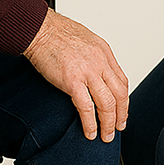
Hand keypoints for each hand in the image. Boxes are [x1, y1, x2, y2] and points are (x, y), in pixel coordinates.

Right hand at [23, 9, 128, 141]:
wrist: (39, 29)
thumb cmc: (56, 32)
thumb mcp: (85, 40)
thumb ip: (94, 57)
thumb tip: (97, 73)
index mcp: (104, 52)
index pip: (122, 81)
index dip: (124, 100)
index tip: (121, 111)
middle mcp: (100, 62)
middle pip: (119, 95)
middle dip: (121, 115)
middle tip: (118, 128)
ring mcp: (87, 72)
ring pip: (107, 104)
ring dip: (108, 123)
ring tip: (106, 135)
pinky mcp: (72, 80)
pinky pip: (87, 107)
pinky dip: (90, 123)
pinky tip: (90, 132)